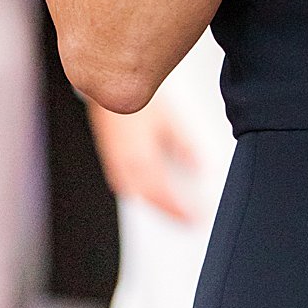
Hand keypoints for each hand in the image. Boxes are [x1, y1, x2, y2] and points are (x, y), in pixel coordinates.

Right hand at [88, 94, 202, 222]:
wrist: (107, 87)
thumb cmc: (136, 99)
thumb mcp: (170, 120)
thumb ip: (186, 146)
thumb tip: (200, 166)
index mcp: (141, 161)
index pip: (164, 196)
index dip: (180, 211)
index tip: (195, 219)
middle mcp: (125, 168)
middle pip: (149, 201)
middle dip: (168, 213)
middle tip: (187, 220)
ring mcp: (115, 165)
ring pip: (136, 195)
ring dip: (154, 204)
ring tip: (173, 210)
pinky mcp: (110, 159)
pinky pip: (126, 186)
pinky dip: (141, 193)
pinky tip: (149, 192)